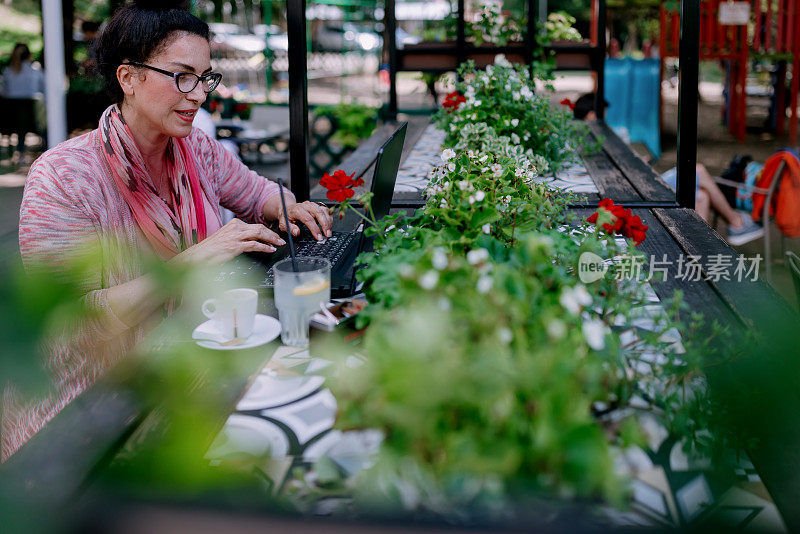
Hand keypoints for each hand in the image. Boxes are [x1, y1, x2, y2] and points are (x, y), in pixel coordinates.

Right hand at [171, 219, 285, 265]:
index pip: (255, 225)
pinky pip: (254, 244)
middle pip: (260, 227)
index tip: (274, 236)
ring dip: (272, 239)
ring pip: (259, 233)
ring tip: (279, 244)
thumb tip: (255, 241)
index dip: (268, 231)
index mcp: (234, 223)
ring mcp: (235, 236)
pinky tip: (270, 249)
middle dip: (273, 234)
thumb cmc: (211, 249)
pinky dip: (265, 247)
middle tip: (281, 240)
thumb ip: (240, 238)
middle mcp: (236, 227)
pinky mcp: (235, 245)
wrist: (198, 255)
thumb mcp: (227, 239)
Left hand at [279, 201, 332, 240]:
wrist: (287, 208)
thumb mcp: (283, 224)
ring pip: (324, 211)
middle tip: (327, 235)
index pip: (308, 219)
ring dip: (329, 222)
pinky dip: (329, 218)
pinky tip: (329, 225)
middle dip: (325, 225)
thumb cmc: (286, 217)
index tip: (319, 237)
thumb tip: (297, 232)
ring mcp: (313, 205)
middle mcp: (306, 206)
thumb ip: (290, 229)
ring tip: (329, 232)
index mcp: (297, 210)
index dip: (315, 229)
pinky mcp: (317, 205)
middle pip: (319, 213)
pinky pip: (326, 210)